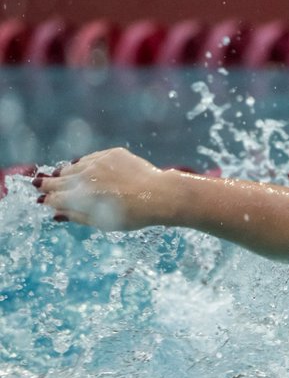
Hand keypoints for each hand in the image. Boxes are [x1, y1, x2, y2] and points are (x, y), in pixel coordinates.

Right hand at [33, 148, 168, 230]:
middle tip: (39, 183)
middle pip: (59, 180)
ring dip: (66, 173)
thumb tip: (56, 213)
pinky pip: (92, 158)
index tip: (42, 200)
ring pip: (74, 167)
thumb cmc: (133, 215)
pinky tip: (84, 169)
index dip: (47, 199)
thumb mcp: (103, 223)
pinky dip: (86, 165)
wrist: (160, 195)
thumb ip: (77, 216)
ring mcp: (98, 163)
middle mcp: (86, 177)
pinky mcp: (112, 154)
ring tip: (59, 175)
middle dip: (48, 183)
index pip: (55, 197)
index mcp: (81, 197)